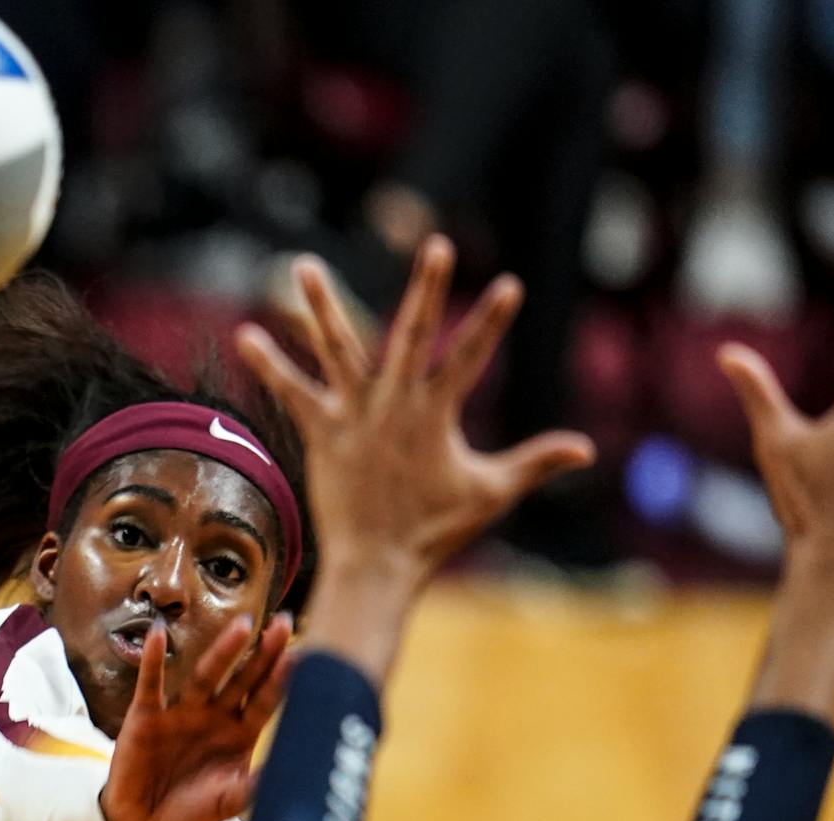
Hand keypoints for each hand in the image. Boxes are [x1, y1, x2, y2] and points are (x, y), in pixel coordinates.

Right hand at [99, 612, 296, 820]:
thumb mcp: (227, 803)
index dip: (282, 680)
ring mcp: (182, 712)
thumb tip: (285, 777)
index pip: (266, 700)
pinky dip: (154, 659)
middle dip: (263, 653)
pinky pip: (151, 683)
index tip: (302, 656)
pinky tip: (160, 634)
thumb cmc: (189, 811)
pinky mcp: (147, 715)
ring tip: (242, 627)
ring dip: (223, 651)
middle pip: (243, 679)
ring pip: (206, 675)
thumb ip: (252, 789)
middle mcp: (214, 716)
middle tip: (282, 624)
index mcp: (239, 733)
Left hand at [237, 237, 595, 587]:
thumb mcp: (491, 493)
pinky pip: (291, 392)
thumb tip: (587, 450)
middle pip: (412, 334)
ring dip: (321, 306)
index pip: (471, 357)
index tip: (511, 284)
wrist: (376, 564)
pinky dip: (269, 365)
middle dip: (427, 288)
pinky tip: (246, 335)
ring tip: (302, 265)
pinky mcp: (320, 432)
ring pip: (338, 348)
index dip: (492, 322)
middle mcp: (395, 403)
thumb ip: (536, 462)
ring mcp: (354, 414)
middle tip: (436, 244)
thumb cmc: (434, 532)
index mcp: (436, 413)